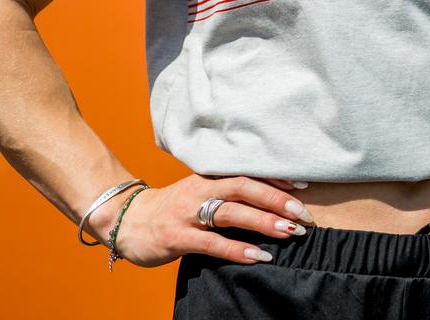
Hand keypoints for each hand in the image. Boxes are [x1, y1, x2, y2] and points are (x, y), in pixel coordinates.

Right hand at [88, 174, 313, 267]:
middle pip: (245, 189)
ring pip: (232, 214)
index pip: (248, 174)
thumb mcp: (198, 193)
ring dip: (263, 222)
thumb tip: (267, 201)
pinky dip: (237, 250)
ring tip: (289, 231)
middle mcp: (200, 192)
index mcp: (208, 178)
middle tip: (304, 213)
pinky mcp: (178, 237)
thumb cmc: (170, 209)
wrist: (125, 221)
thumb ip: (225, 194)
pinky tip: (258, 256)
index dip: (276, 181)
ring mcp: (188, 214)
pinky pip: (212, 243)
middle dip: (277, 201)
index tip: (304, 188)